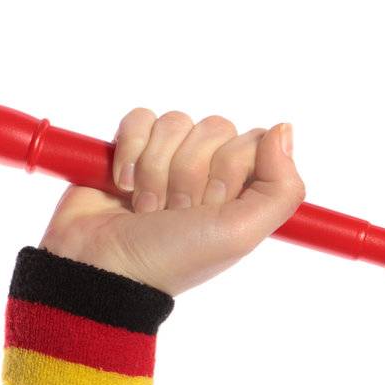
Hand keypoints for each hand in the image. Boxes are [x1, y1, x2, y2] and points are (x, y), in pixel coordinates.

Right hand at [40, 109, 305, 295]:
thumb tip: (282, 128)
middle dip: (188, 173)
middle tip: (172, 211)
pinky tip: (122, 185)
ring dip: (155, 168)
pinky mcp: (126, 149)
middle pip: (215, 128)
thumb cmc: (170, 258)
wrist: (102, 265)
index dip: (228, 170)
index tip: (208, 207)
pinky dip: (129, 150)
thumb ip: (282, 187)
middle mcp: (205, 171)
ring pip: (175, 122)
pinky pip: (139, 119)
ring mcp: (165, 159)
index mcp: (238, 190)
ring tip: (143, 205)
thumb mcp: (241, 233)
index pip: (253, 141)